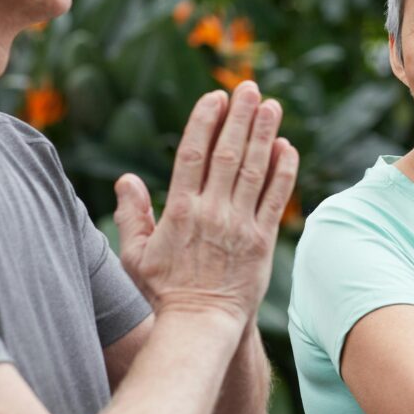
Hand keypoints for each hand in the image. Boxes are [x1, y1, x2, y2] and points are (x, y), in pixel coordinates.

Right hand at [113, 82, 299, 321]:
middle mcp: (212, 212)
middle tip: (250, 87)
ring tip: (272, 105)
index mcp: (180, 211)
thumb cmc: (163, 292)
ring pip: (254, 170)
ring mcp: (240, 226)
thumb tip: (126, 179)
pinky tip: (287, 147)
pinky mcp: (263, 241)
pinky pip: (275, 200)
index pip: (192, 154)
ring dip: (264, 135)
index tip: (215, 98)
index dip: (205, 122)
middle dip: (240, 117)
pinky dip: (283, 172)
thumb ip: (132, 215)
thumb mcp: (135, 255)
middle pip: (227, 154)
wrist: (200, 325)